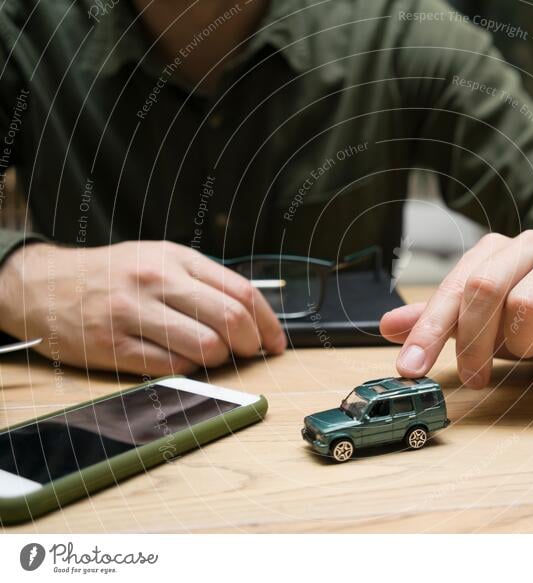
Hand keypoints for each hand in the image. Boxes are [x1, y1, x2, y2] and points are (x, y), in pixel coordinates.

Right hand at [0, 241, 285, 374]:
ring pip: (204, 347)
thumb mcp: (160, 258)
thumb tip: (253, 314)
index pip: (241, 291)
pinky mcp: (112, 346)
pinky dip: (186, 370)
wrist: (44, 284)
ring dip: (219, 360)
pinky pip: (170, 368)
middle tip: (248, 352)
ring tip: (212, 356)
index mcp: (175, 259)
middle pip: (230, 319)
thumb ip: (204, 280)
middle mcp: (155, 282)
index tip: (274, 341)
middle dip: (250, 344)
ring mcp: (131, 314)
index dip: (267, 322)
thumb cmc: (114, 274)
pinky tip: (180, 361)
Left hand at [380, 231, 532, 387]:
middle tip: (473, 377)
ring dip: (523, 345)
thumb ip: (435, 319)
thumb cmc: (530, 312)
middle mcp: (529, 247)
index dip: (428, 331)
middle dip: (473, 343)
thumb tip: (387, 327)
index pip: (453, 288)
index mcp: (493, 250)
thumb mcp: (478, 317)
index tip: (410, 368)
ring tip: (530, 349)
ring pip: (529, 308)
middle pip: (486, 290)